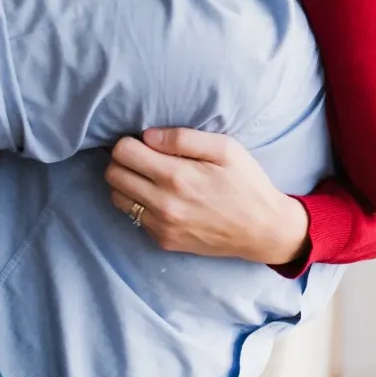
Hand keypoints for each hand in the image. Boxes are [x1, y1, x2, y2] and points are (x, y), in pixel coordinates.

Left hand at [104, 128, 310, 266]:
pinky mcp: (163, 240)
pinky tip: (163, 198)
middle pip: (112, 175)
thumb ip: (183, 138)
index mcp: (177, 176)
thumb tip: (147, 136)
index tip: (146, 144)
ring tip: (150, 178)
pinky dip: (140, 204)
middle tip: (145, 158)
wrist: (263, 230)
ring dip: (127, 184)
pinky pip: (134, 217)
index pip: (123, 153)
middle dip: (124, 161)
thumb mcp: (226, 148)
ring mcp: (161, 226)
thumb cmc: (247, 183)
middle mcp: (163, 203)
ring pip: (116, 197)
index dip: (130, 142)